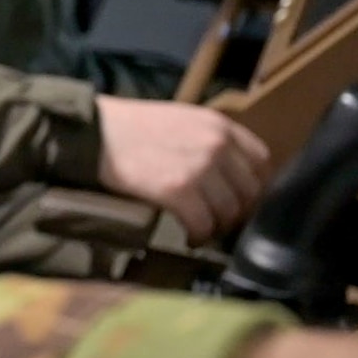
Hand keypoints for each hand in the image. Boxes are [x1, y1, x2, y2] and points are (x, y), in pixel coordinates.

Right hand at [95, 96, 272, 243]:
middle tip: (221, 221)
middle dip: (238, 212)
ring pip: (229, 212)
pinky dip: (199, 236)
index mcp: (219, 125)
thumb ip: (209, 139)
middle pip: (249, 191)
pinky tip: (190, 237)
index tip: (241, 198)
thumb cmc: (132, 126)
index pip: (262, 161)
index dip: (255, 186)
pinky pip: (203, 224)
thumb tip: (229, 173)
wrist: (95, 133)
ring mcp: (199, 168)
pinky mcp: (177, 190)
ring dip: (218, 227)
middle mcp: (217, 145)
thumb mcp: (181, 119)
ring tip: (203, 231)